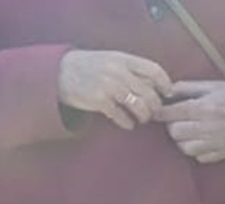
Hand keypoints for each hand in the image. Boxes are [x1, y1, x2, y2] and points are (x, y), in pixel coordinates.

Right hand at [57, 50, 173, 129]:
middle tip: (153, 112)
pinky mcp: (99, 101)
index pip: (155, 71)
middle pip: (150, 94)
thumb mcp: (112, 60)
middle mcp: (117, 71)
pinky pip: (123, 117)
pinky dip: (128, 123)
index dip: (165, 85)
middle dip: (155, 107)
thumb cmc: (91, 67)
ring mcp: (108, 86)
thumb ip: (133, 69)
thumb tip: (160, 86)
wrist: (58, 72)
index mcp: (123, 59)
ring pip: (140, 108)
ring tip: (141, 118)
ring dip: (144, 117)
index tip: (167, 94)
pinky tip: (127, 123)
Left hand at [153, 80, 224, 163]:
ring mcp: (218, 143)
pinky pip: (199, 157)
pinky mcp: (224, 153)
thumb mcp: (211, 85)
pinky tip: (200, 139)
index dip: (159, 112)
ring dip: (182, 139)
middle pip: (175, 132)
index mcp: (206, 107)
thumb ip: (186, 88)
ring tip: (188, 129)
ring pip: (184, 147)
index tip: (156, 110)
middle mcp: (211, 127)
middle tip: (176, 118)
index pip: (171, 113)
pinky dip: (195, 149)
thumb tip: (163, 93)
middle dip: (171, 124)